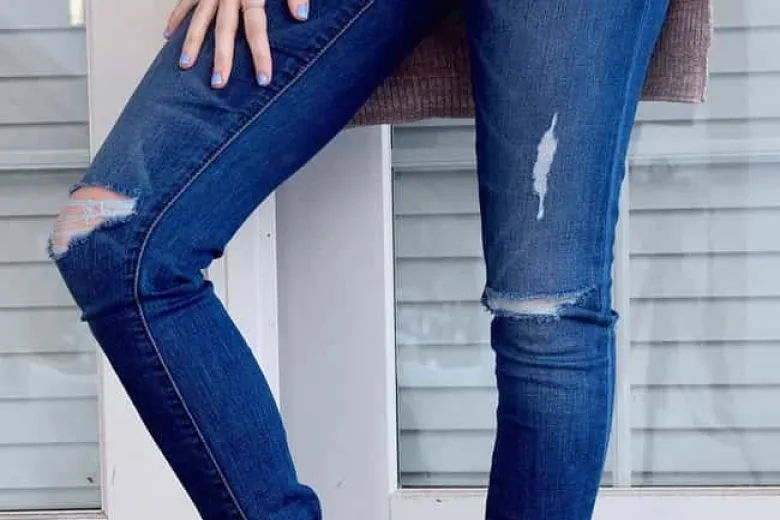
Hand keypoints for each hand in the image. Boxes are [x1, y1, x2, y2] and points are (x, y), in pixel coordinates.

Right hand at [165, 0, 309, 88]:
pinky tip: (168, 35)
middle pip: (224, 28)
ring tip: (185, 67)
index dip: (260, 54)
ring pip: (199, 17)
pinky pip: (185, 0)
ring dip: (192, 42)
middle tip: (219, 84)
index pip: (256, 27)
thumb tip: (302, 16)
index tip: (262, 80)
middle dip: (221, 58)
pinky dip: (176, 16)